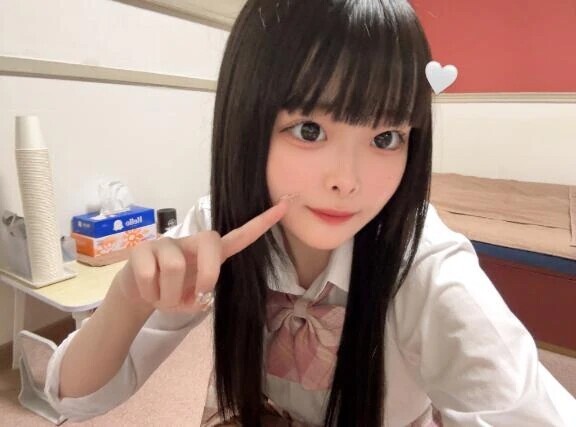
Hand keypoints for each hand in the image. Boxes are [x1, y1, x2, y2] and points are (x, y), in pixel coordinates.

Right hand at [114, 197, 294, 313]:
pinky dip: (151, 294)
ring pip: (174, 267)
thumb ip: (203, 297)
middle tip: (198, 296)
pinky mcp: (142, 248)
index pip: (241, 236)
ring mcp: (166, 242)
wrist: (139, 294)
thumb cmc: (175, 293)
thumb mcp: (195, 300)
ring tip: (164, 298)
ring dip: (170, 296)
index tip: (286, 204)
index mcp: (213, 253)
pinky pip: (149, 274)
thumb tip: (200, 296)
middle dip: (208, 276)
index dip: (262, 223)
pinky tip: (149, 292)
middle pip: (211, 244)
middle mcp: (192, 242)